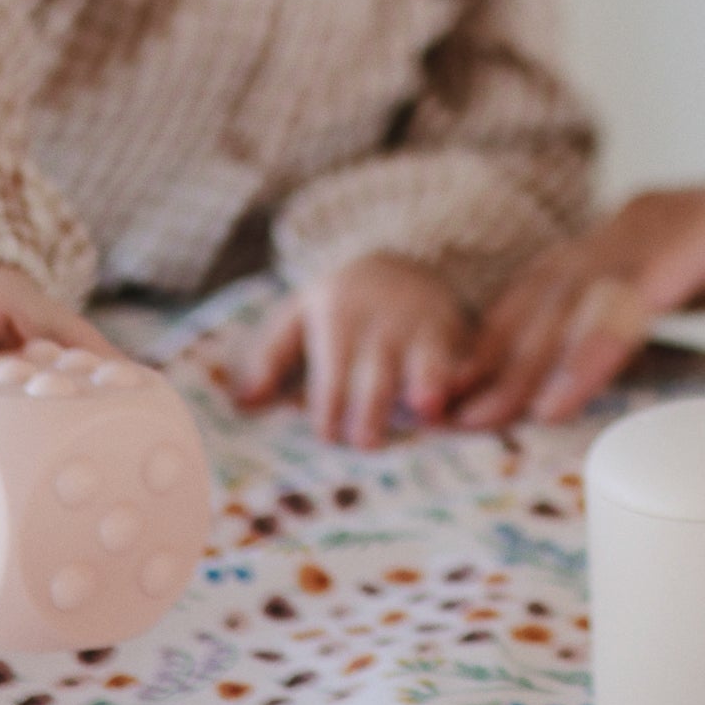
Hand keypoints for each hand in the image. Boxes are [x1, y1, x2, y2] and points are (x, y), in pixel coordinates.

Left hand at [236, 255, 468, 446]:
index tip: (329, 436)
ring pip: (424, 362)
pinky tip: (459, 401)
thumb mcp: (297, 317)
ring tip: (427, 414)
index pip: (331, 375)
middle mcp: (380, 321)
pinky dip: (461, 379)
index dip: (328, 411)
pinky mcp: (453, 330)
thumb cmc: (341, 306)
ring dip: (426, 388)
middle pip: (374, 375)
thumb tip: (243, 403)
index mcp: (336, 318)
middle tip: (364, 444)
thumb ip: (269, 358)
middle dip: (369, 410)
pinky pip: (460, 358)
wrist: (401, 259)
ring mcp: (420, 325)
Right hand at [454, 106, 704, 427]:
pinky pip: (547, 285)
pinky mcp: (608, 249)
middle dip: (521, 355)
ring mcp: (622, 228)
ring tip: (453, 405)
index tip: (553, 400)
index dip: (591, 346)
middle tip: (475, 418)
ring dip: (498, 344)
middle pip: (572, 289)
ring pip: (546, 285)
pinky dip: (505, 327)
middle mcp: (648, 218)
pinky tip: (469, 371)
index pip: (633, 286)